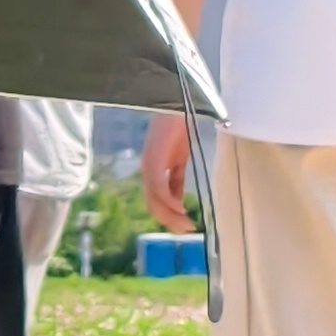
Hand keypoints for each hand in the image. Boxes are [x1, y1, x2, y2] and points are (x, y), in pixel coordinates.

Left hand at [141, 111, 198, 232]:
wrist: (180, 104)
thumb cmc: (180, 128)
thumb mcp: (180, 161)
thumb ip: (177, 180)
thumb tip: (179, 201)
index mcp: (154, 171)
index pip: (156, 201)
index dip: (170, 216)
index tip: (186, 226)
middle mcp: (148, 170)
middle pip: (153, 204)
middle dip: (170, 220)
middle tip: (186, 230)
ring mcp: (149, 165)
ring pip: (155, 199)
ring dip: (170, 215)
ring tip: (186, 225)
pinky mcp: (154, 159)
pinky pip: (160, 186)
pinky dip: (169, 200)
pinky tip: (181, 209)